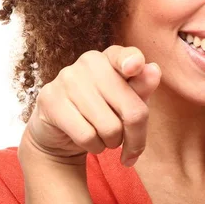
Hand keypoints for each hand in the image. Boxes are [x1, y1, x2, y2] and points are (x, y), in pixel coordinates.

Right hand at [22, 45, 160, 166]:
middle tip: (130, 145)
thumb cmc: (104, 111)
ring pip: (110, 127)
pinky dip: (94, 147)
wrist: (61, 130)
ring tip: (105, 137)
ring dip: (112, 142)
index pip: (126, 56)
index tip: (134, 67)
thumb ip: (142, 87)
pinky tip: (90, 141)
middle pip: (132, 110)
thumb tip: (154, 70)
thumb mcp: (128, 101)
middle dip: (135, 137)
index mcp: (111, 57)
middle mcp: (89, 62)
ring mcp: (67, 78)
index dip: (132, 61)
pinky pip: (87, 136)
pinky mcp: (51, 100)